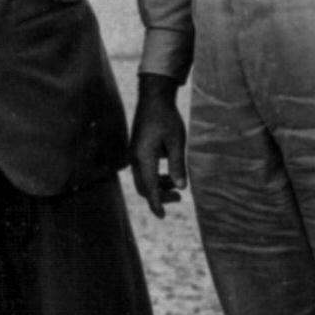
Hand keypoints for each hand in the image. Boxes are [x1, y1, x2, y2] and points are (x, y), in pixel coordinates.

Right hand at [130, 75, 187, 216]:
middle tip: (179, 198)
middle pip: (144, 187)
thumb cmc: (167, 118)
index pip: (150, 188)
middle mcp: (135, 158)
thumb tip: (180, 187)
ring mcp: (133, 154)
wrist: (154, 98)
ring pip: (143, 180)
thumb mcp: (177, 142)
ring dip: (158, 186)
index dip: (156, 204)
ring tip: (175, 184)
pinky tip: (167, 172)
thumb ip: (177, 166)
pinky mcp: (136, 150)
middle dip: (159, 196)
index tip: (162, 216)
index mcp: (144, 158)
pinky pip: (142, 171)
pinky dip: (154, 177)